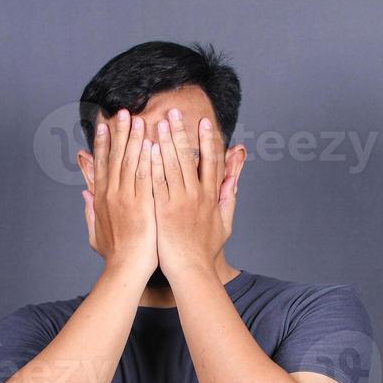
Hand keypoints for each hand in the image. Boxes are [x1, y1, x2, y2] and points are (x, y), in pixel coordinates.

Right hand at [82, 110, 156, 279]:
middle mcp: (112, 194)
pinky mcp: (142, 204)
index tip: (103, 125)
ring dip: (133, 139)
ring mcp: (126, 198)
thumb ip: (90, 211)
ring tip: (137, 118)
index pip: (101, 164)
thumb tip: (85, 195)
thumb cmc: (114, 254)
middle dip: (119, 132)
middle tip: (122, 112)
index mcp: (101, 198)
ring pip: (130, 162)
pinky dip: (147, 158)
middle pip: (115, 157)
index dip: (102, 143)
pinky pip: (145, 176)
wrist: (125, 269)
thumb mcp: (95, 232)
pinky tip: (151, 142)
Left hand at [151, 108, 238, 279]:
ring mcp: (179, 201)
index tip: (204, 122)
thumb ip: (229, 198)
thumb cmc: (205, 249)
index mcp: (211, 196)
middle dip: (182, 132)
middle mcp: (197, 195)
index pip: (211, 161)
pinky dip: (153, 164)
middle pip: (189, 157)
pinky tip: (147, 148)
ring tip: (159, 122)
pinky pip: (157, 181)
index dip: (208, 140)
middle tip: (174, 112)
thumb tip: (235, 178)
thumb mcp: (225, 223)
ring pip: (172, 165)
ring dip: (165, 141)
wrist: (191, 269)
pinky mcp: (163, 209)